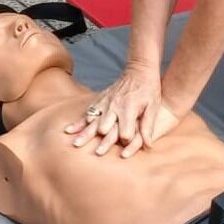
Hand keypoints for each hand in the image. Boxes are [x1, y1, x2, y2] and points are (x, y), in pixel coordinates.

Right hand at [64, 65, 181, 157]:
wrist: (139, 70)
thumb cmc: (149, 90)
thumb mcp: (153, 107)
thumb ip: (148, 126)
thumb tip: (148, 146)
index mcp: (129, 109)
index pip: (125, 132)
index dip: (127, 142)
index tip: (127, 146)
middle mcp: (114, 107)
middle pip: (105, 128)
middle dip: (102, 141)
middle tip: (97, 153)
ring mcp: (105, 103)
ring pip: (92, 122)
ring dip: (85, 134)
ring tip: (76, 144)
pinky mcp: (100, 100)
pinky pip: (87, 113)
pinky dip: (79, 122)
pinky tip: (70, 130)